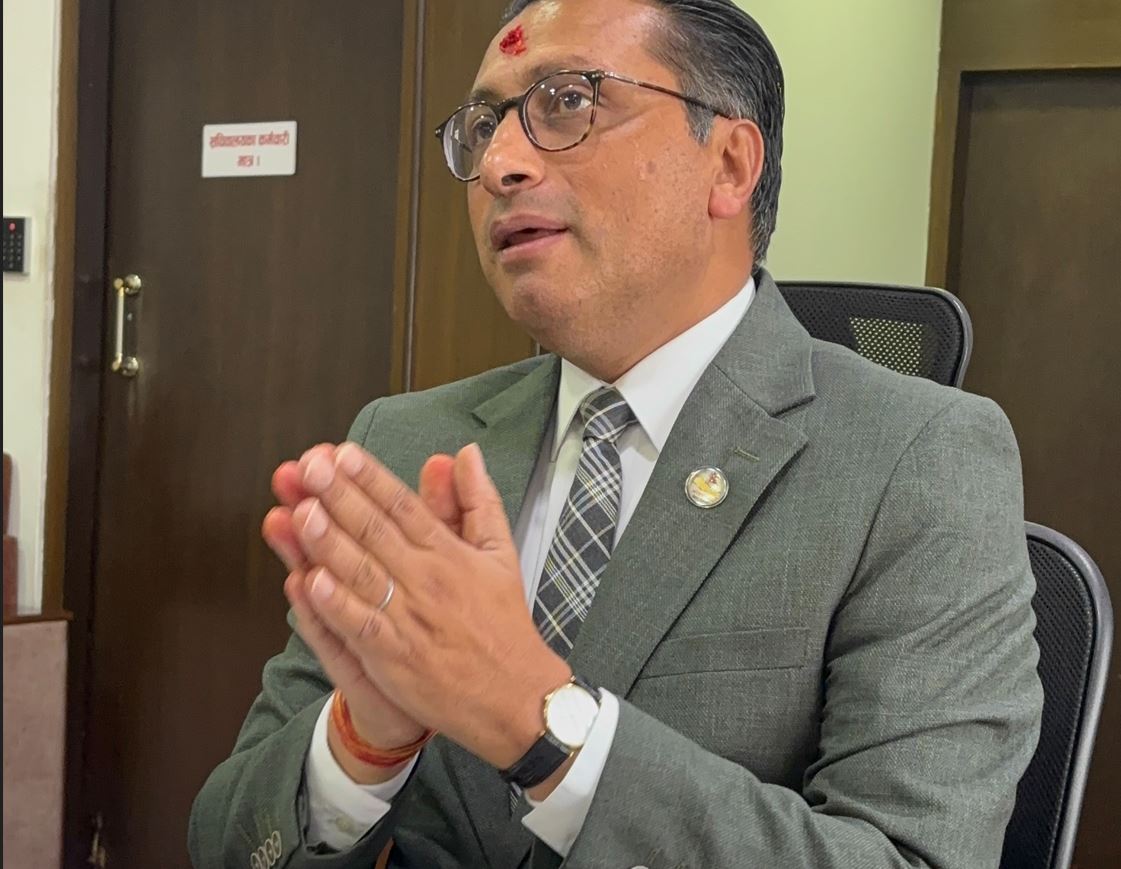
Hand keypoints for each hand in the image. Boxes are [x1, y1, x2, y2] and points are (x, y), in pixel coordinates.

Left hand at [293, 441, 570, 770]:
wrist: (515, 695)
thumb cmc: (503, 623)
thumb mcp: (501, 553)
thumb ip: (478, 501)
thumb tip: (466, 454)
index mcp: (450, 553)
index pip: (404, 506)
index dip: (371, 477)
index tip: (342, 453)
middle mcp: (427, 580)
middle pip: (376, 531)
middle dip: (339, 496)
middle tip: (310, 468)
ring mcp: (409, 619)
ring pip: (362, 573)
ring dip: (329, 542)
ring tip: (301, 512)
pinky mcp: (395, 657)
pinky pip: (360, 625)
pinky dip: (336, 605)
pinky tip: (310, 582)